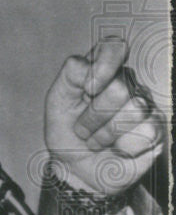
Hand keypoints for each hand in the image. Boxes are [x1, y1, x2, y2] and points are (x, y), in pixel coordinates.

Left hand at [45, 37, 164, 195]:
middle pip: (120, 86)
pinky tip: (115, 149)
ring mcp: (145, 105)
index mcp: (102, 70)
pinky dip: (122, 146)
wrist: (74, 167)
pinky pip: (146, 132)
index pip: (114, 47)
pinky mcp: (156, 129)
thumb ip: (69, 76)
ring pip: (135, 108)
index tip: (87, 89)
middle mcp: (127, 83)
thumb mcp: (57, 102)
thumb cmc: (67, 131)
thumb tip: (85, 64)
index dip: (103, 65)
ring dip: (105, 133)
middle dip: (94, 115)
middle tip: (82, 128)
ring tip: (95, 140)